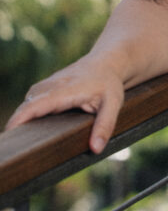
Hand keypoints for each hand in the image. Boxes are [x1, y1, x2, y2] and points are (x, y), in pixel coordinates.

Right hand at [5, 56, 124, 154]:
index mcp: (67, 89)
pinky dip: (27, 112)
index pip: (38, 103)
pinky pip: (32, 100)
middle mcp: (53, 85)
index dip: (22, 117)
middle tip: (12, 146)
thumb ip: (105, 125)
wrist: (106, 62)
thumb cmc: (109, 84)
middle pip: (28, 104)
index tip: (10, 132)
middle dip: (17, 122)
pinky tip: (28, 129)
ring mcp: (48, 84)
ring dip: (22, 118)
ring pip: (28, 101)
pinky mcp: (46, 86)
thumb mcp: (114, 103)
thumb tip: (95, 149)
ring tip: (19, 141)